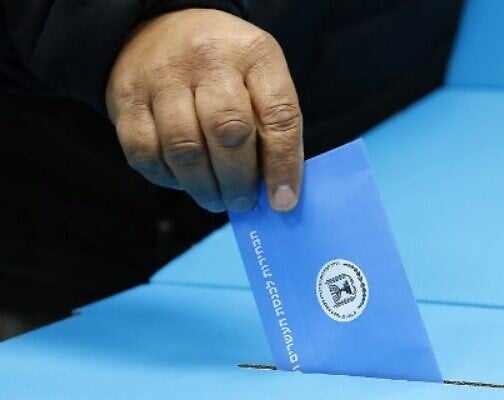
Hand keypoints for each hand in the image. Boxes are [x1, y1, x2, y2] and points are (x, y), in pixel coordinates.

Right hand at [106, 9, 302, 211]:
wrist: (163, 28)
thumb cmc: (224, 68)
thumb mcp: (259, 78)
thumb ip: (270, 127)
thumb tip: (275, 191)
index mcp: (254, 54)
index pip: (278, 115)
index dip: (283, 165)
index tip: (283, 201)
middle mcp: (208, 58)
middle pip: (228, 131)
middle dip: (238, 181)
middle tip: (243, 203)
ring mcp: (162, 76)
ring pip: (184, 148)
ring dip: (204, 187)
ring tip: (216, 199)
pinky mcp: (126, 98)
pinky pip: (146, 153)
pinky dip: (167, 179)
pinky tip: (183, 181)